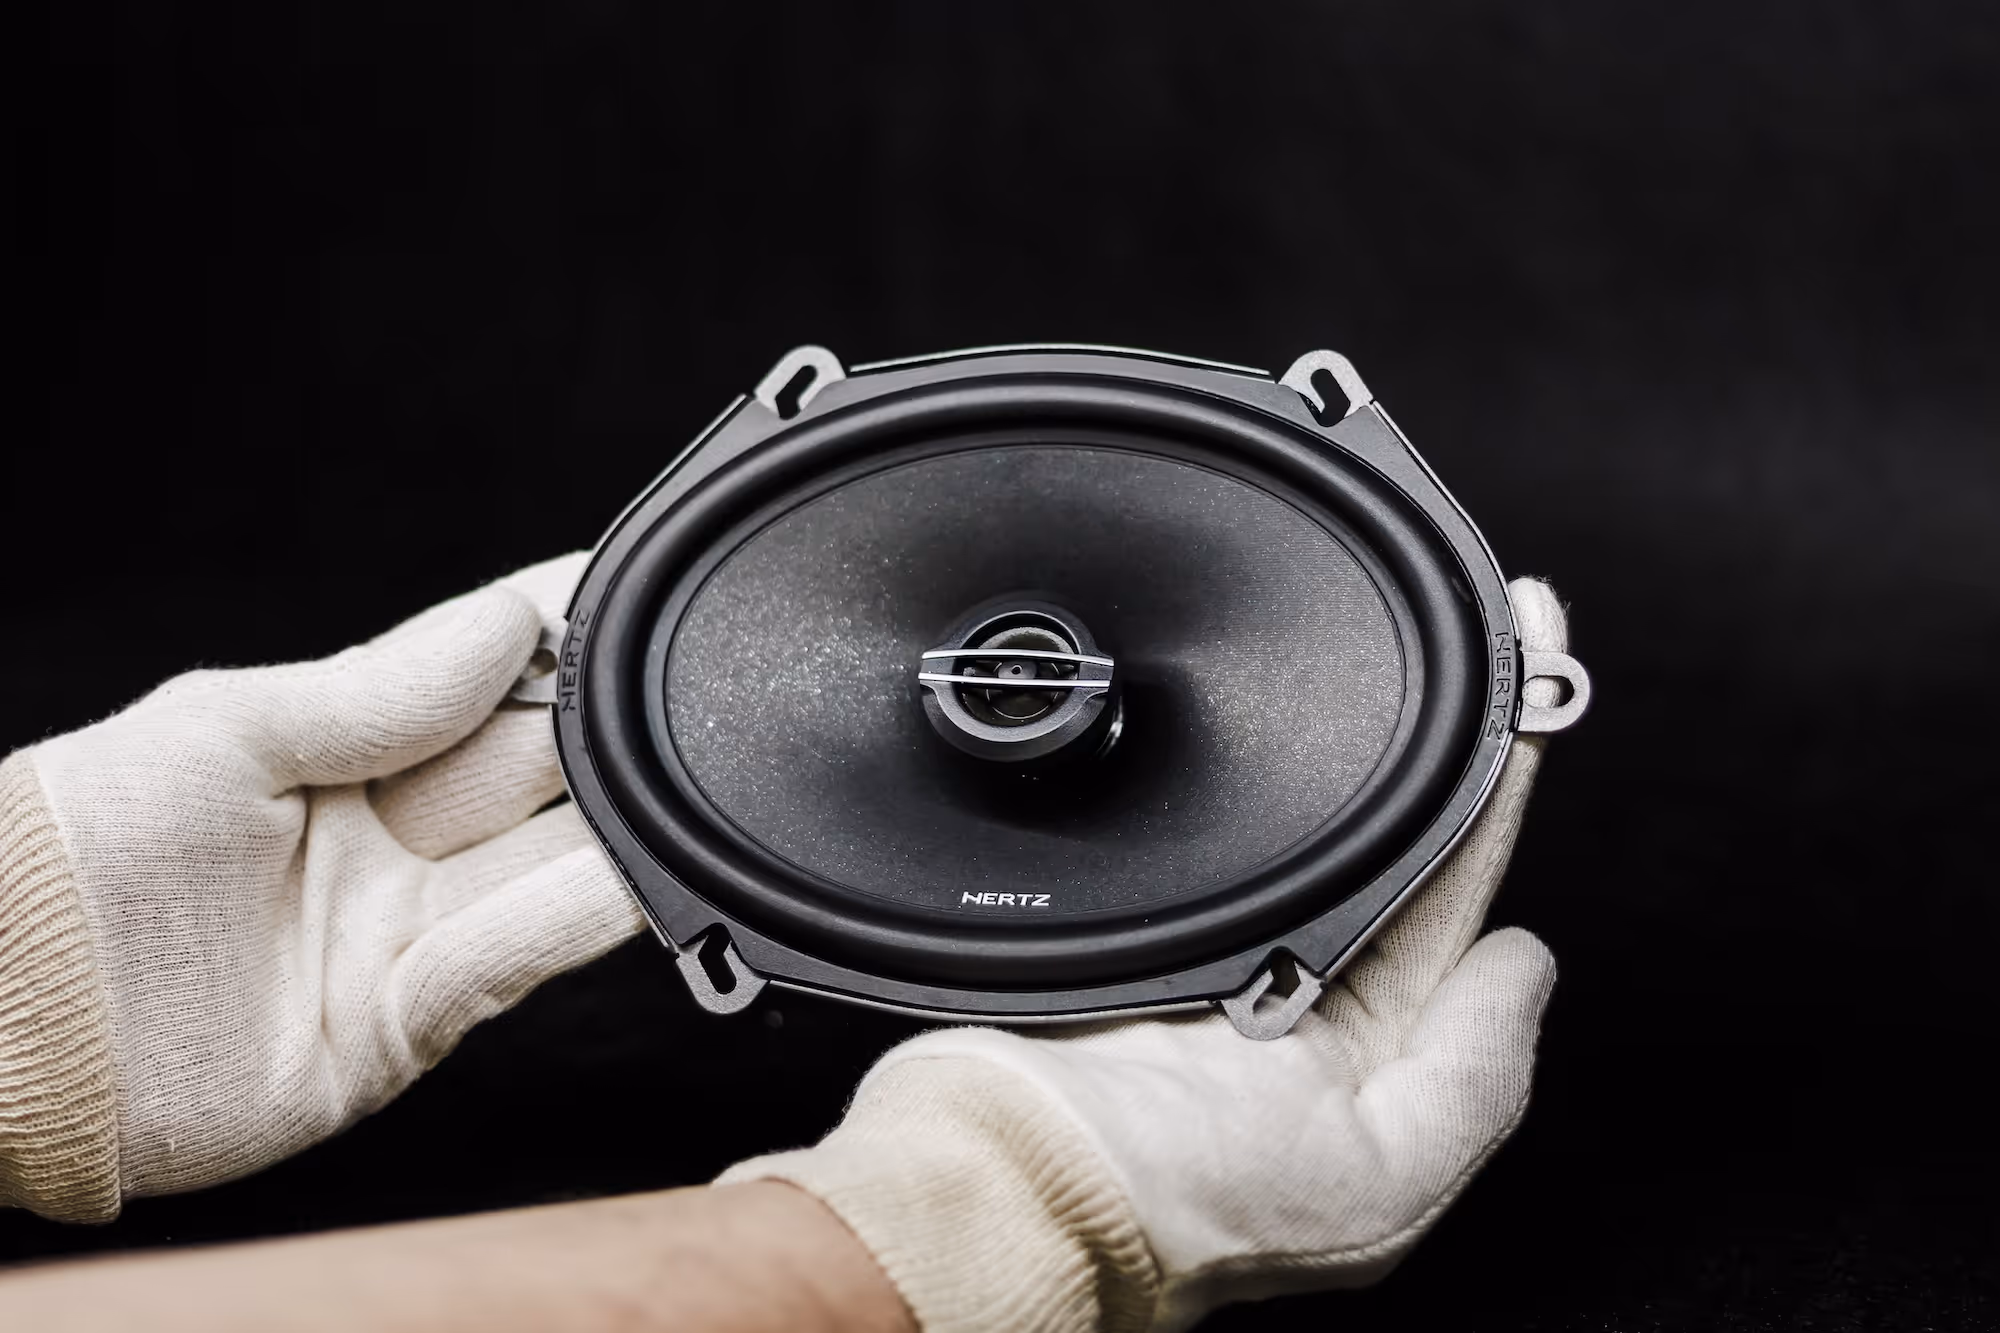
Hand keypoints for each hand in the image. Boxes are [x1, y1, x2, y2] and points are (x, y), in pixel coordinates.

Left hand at [0, 555, 643, 1221]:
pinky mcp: (401, 1027)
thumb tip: (510, 622)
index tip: (638, 590)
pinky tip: (626, 879)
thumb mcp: (224, 730)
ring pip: (544, 869)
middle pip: (535, 774)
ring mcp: (401, 930)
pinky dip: (568, 921)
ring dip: (614, 831)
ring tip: (682, 787)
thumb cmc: (72, 851)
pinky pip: (504, 963)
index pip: (488, 680)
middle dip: (606, 733)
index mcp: (350, 751)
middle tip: (676, 695)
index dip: (565, 636)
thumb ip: (379, 689)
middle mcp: (391, 840)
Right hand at [723, 579, 1571, 1332]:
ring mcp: (1203, 936)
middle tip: (1496, 619)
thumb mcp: (1383, 1179)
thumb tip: (1529, 961)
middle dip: (1442, 735)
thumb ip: (1476, 1072)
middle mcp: (1287, 989)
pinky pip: (1200, 808)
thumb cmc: (1180, 1208)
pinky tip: (1277, 689)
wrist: (1007, 1173)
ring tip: (1429, 625)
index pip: (1459, 895)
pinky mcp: (1123, 901)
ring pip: (1302, 807)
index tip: (1537, 685)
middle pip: (1389, 831)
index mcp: (1358, 1052)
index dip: (1505, 787)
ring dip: (1352, 729)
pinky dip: (1236, 758)